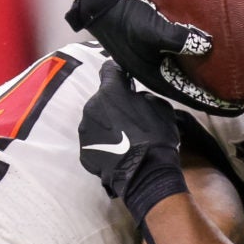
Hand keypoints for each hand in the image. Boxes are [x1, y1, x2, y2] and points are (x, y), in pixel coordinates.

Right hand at [69, 0, 226, 111]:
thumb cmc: (126, 17)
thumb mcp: (151, 30)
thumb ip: (178, 39)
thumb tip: (207, 45)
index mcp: (157, 77)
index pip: (192, 97)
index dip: (217, 103)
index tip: (242, 105)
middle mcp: (159, 73)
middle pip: (193, 89)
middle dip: (217, 94)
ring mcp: (159, 60)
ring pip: (190, 75)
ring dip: (210, 78)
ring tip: (232, 77)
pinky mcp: (160, 46)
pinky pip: (186, 59)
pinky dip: (201, 60)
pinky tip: (214, 52)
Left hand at [78, 60, 187, 218]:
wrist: (145, 175)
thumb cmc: (156, 137)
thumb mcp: (161, 107)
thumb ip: (143, 96)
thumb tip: (135, 97)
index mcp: (110, 91)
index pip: (108, 69)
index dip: (118, 73)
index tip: (124, 80)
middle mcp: (91, 107)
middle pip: (102, 99)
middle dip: (113, 104)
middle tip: (129, 118)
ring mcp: (85, 130)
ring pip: (96, 120)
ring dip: (107, 124)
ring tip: (123, 138)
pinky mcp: (83, 151)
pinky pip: (94, 141)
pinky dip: (102, 144)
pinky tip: (117, 152)